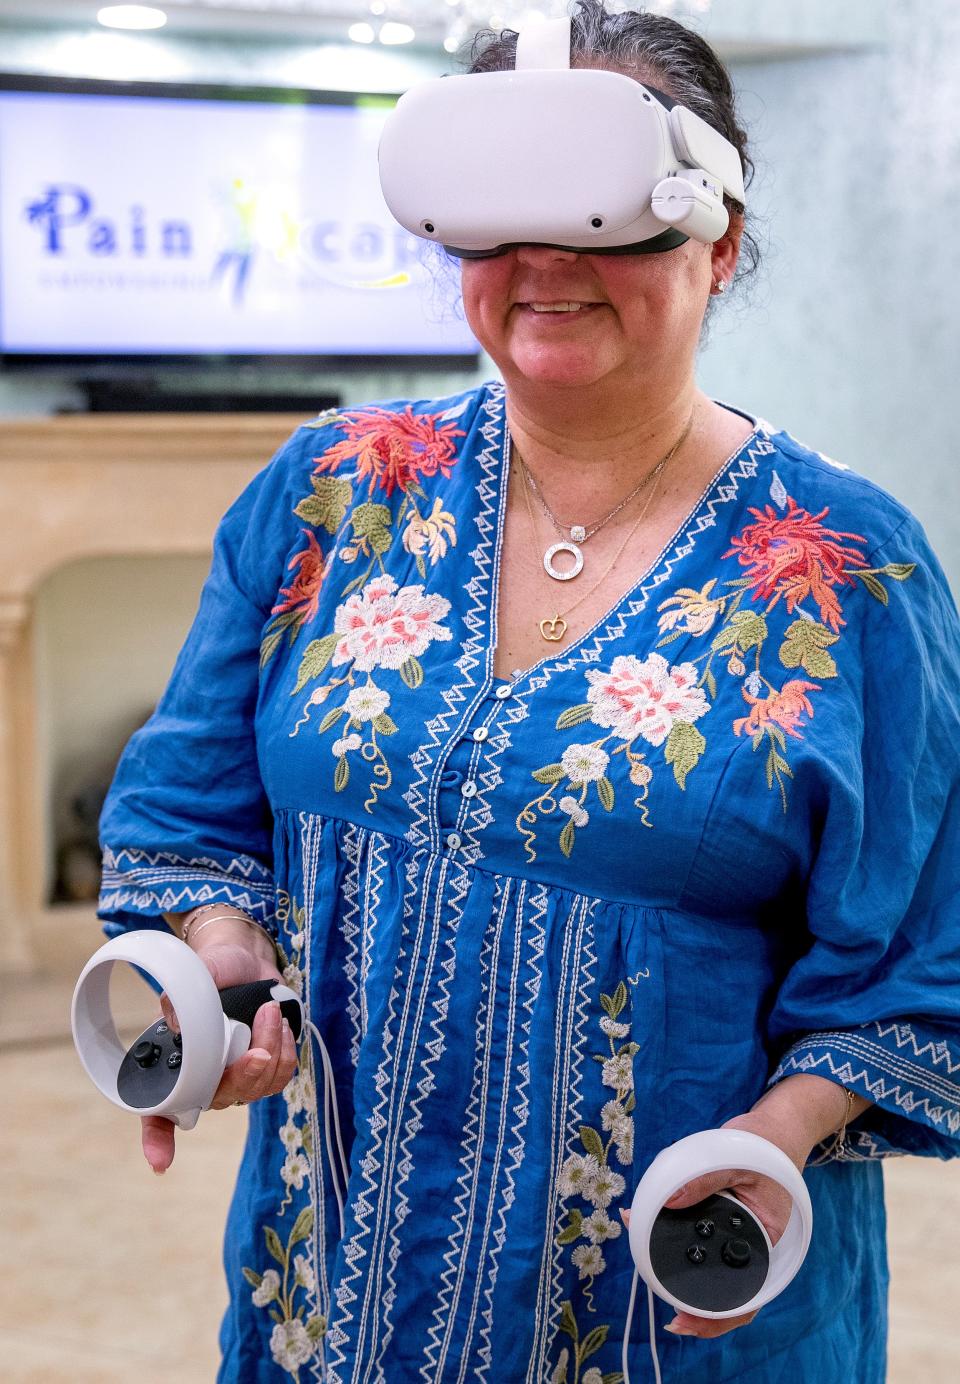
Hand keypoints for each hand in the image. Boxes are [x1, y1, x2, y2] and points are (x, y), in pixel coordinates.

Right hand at [140, 939, 298, 1174]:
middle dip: (245, 1076)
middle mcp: (204, 1078)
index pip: (157, 1111)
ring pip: (257, 1088)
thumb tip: (179, 1023)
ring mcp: (237, 1076)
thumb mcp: (197, 973)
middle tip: (259, 1048)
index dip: (156, 1140)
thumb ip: (184, 996)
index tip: (160, 1164)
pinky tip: (280, 1025)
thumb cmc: (213, 970)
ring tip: (269, 1011)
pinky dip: (286, 1052)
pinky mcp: (266, 1069)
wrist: (243, 959)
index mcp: (176, 1063)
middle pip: (222, 1098)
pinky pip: (280, 1078)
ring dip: (271, 1051)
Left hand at [621, 1103, 812, 1339]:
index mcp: (764, 1240)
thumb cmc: (766, 1146)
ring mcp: (734, 1235)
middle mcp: (750, 1245)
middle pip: (725, 1291)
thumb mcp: (737, 1158)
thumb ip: (705, 1178)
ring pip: (711, 1271)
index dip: (717, 1314)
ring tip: (651, 1274)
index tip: (686, 1319)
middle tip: (670, 1318)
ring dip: (682, 1278)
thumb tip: (669, 1200)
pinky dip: (679, 1245)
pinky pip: (701, 1242)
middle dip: (695, 1306)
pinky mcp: (720, 1221)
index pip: (746, 1294)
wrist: (776, 1131)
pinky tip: (651, 1237)